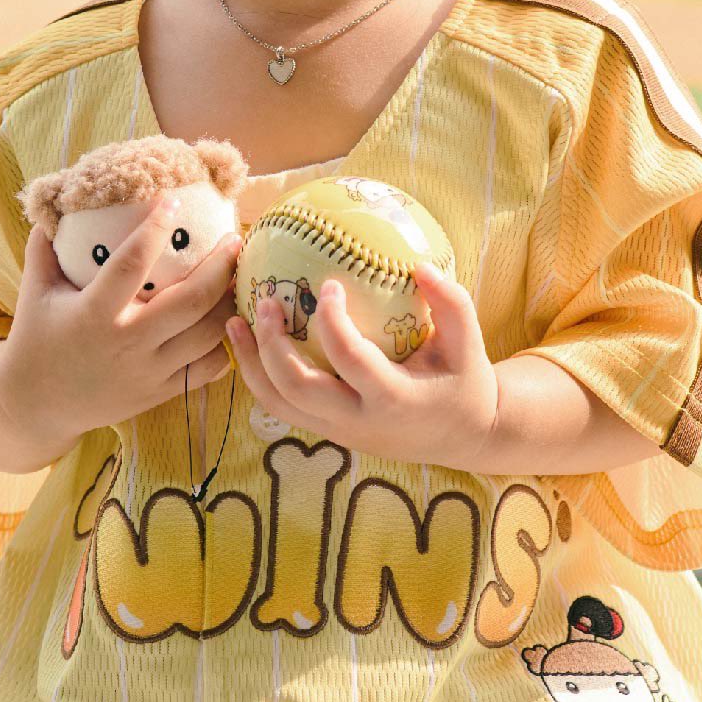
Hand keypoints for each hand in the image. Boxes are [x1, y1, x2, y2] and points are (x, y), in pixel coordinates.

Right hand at [0, 196, 241, 454]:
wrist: (37, 406)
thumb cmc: (37, 339)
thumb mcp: (35, 291)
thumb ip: (44, 248)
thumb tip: (55, 204)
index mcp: (93, 313)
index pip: (131, 264)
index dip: (155, 229)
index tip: (174, 199)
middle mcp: (127, 343)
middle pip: (192, 301)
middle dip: (220, 266)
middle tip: (233, 239)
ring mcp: (149, 372)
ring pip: (208, 335)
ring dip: (228, 301)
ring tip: (237, 275)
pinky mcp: (161, 392)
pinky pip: (208, 367)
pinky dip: (223, 342)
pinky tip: (223, 319)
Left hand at [225, 262, 499, 474]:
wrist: (460, 437)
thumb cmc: (463, 381)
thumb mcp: (468, 343)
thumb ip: (451, 302)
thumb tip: (420, 264)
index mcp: (392, 399)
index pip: (350, 359)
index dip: (332, 321)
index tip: (330, 284)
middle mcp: (357, 421)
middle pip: (297, 388)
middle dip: (272, 344)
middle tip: (264, 301)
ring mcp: (337, 432)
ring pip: (277, 404)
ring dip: (252, 362)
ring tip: (234, 322)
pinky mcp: (327, 433)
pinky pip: (282, 407)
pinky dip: (260, 376)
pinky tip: (250, 342)